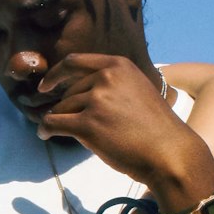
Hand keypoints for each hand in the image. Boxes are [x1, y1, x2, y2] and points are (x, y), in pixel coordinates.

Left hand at [32, 54, 213, 196]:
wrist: (168, 152)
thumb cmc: (156, 128)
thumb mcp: (138, 90)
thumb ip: (113, 86)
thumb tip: (80, 94)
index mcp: (118, 66)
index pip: (75, 62)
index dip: (56, 74)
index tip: (46, 85)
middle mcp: (105, 78)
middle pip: (69, 92)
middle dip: (66, 108)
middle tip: (70, 123)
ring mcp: (96, 101)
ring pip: (61, 109)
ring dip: (58, 121)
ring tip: (63, 133)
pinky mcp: (87, 125)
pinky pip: (54, 124)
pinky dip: (45, 130)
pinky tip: (44, 136)